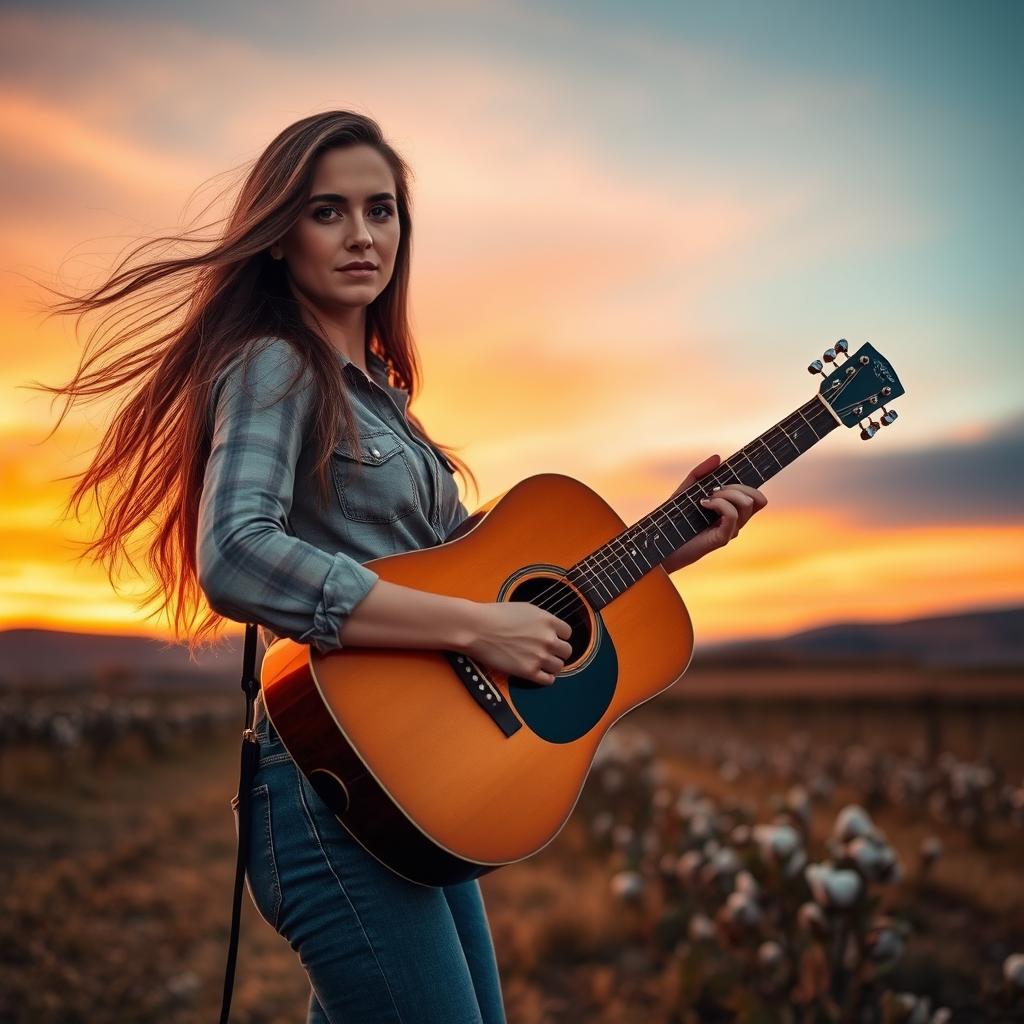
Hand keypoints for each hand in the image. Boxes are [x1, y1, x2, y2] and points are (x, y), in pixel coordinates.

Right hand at [465, 602, 572, 685]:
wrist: (477, 628)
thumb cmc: (495, 616)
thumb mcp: (525, 608)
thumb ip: (542, 619)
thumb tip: (549, 629)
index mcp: (547, 621)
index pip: (568, 633)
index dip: (559, 636)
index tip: (552, 639)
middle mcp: (548, 639)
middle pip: (566, 651)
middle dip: (557, 652)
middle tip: (546, 652)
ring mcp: (539, 656)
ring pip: (559, 666)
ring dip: (551, 665)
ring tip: (540, 662)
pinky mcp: (528, 671)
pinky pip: (548, 680)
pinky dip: (546, 678)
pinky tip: (538, 673)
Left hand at [663, 454, 766, 571]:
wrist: (659, 543)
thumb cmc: (672, 518)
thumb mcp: (685, 490)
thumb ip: (700, 474)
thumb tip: (718, 457)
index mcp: (731, 510)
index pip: (756, 497)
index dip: (751, 484)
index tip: (735, 473)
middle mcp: (734, 521)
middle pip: (756, 499)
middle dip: (737, 486)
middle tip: (713, 489)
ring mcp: (730, 531)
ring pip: (747, 505)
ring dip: (727, 494)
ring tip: (706, 498)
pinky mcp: (722, 538)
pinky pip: (732, 515)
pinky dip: (720, 504)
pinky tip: (703, 504)